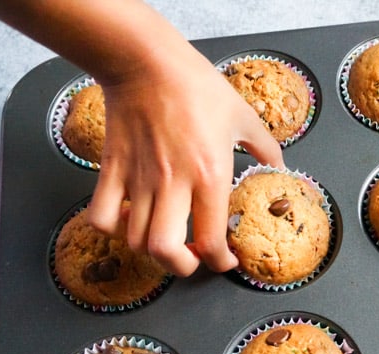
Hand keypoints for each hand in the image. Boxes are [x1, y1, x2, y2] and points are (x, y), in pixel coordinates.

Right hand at [88, 46, 284, 276]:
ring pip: (135, 240)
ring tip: (165, 240)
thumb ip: (265, 147)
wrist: (146, 61)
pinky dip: (113, 230)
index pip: (210, 240)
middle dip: (182, 267)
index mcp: (209, 176)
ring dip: (152, 251)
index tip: (225, 261)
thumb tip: (277, 166)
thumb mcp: (243, 116)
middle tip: (192, 258)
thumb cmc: (196, 86)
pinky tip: (129, 221)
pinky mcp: (113, 169)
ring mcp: (138, 179)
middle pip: (165, 252)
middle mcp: (172, 184)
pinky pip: (101, 216)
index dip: (219, 262)